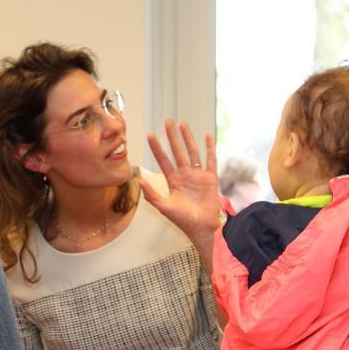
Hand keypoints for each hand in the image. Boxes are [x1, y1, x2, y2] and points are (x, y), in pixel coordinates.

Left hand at [141, 119, 220, 242]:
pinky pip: (210, 160)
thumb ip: (152, 194)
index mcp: (173, 181)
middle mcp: (185, 175)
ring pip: (192, 152)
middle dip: (172, 137)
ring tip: (183, 124)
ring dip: (188, 138)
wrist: (202, 227)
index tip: (150, 135)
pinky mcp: (210, 178)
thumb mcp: (165, 207)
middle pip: (177, 151)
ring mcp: (198, 175)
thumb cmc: (183, 220)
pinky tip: (207, 136)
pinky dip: (210, 148)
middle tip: (167, 121)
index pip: (163, 160)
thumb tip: (138, 180)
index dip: (157, 148)